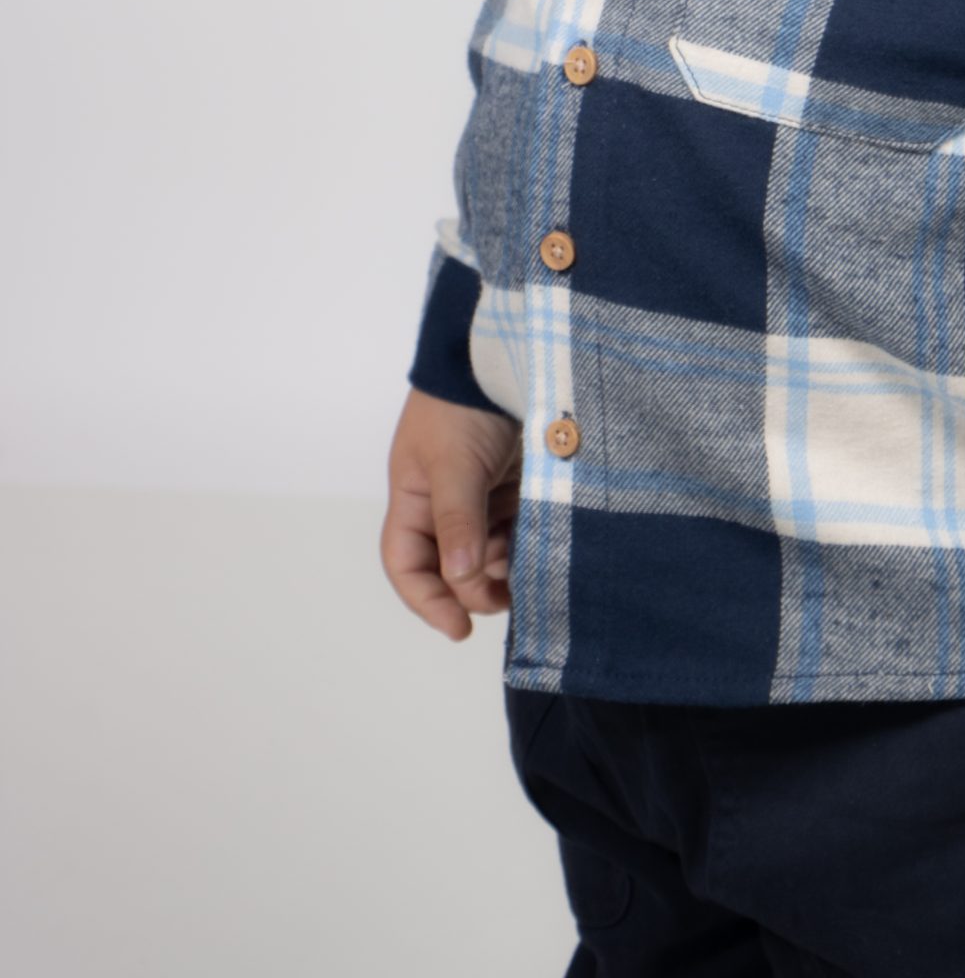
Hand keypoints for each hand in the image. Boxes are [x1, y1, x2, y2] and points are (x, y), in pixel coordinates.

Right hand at [381, 388, 522, 641]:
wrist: (505, 348)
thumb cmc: (464, 402)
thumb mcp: (454, 464)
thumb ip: (457, 521)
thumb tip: (460, 579)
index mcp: (414, 496)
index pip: (407, 563)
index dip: (428, 600)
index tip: (460, 628)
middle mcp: (445, 499)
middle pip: (452, 564)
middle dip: (475, 588)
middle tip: (506, 597)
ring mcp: (483, 489)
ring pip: (488, 550)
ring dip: (504, 568)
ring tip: (530, 573)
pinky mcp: (517, 480)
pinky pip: (518, 526)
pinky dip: (526, 543)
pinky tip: (544, 549)